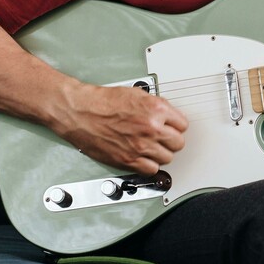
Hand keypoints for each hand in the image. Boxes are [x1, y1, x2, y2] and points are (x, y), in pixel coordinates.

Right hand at [52, 83, 188, 175]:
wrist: (81, 112)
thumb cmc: (103, 102)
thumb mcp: (137, 94)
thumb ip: (156, 106)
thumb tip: (167, 114)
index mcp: (156, 109)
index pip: (183, 124)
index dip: (176, 126)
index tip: (172, 127)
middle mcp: (151, 128)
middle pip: (178, 143)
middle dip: (171, 140)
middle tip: (163, 137)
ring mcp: (141, 146)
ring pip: (167, 158)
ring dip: (161, 153)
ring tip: (152, 147)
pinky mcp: (128, 160)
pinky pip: (151, 170)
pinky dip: (149, 165)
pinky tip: (144, 157)